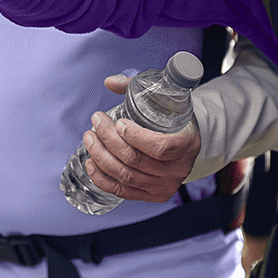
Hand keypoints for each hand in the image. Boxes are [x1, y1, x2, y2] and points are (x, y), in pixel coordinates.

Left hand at [82, 74, 203, 202]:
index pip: (161, 147)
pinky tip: (91, 163)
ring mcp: (165, 186)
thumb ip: (136, 87)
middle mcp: (178, 169)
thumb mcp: (163, 99)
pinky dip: (102, 178)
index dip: (136, 137)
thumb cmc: (173, 118)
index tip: (119, 122)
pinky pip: (122, 191)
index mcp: (188, 144)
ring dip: (101, 157)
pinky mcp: (152, 196)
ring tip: (89, 139)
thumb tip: (109, 82)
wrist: (184, 141)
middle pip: (136, 160)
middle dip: (109, 139)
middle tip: (96, 122)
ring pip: (126, 176)